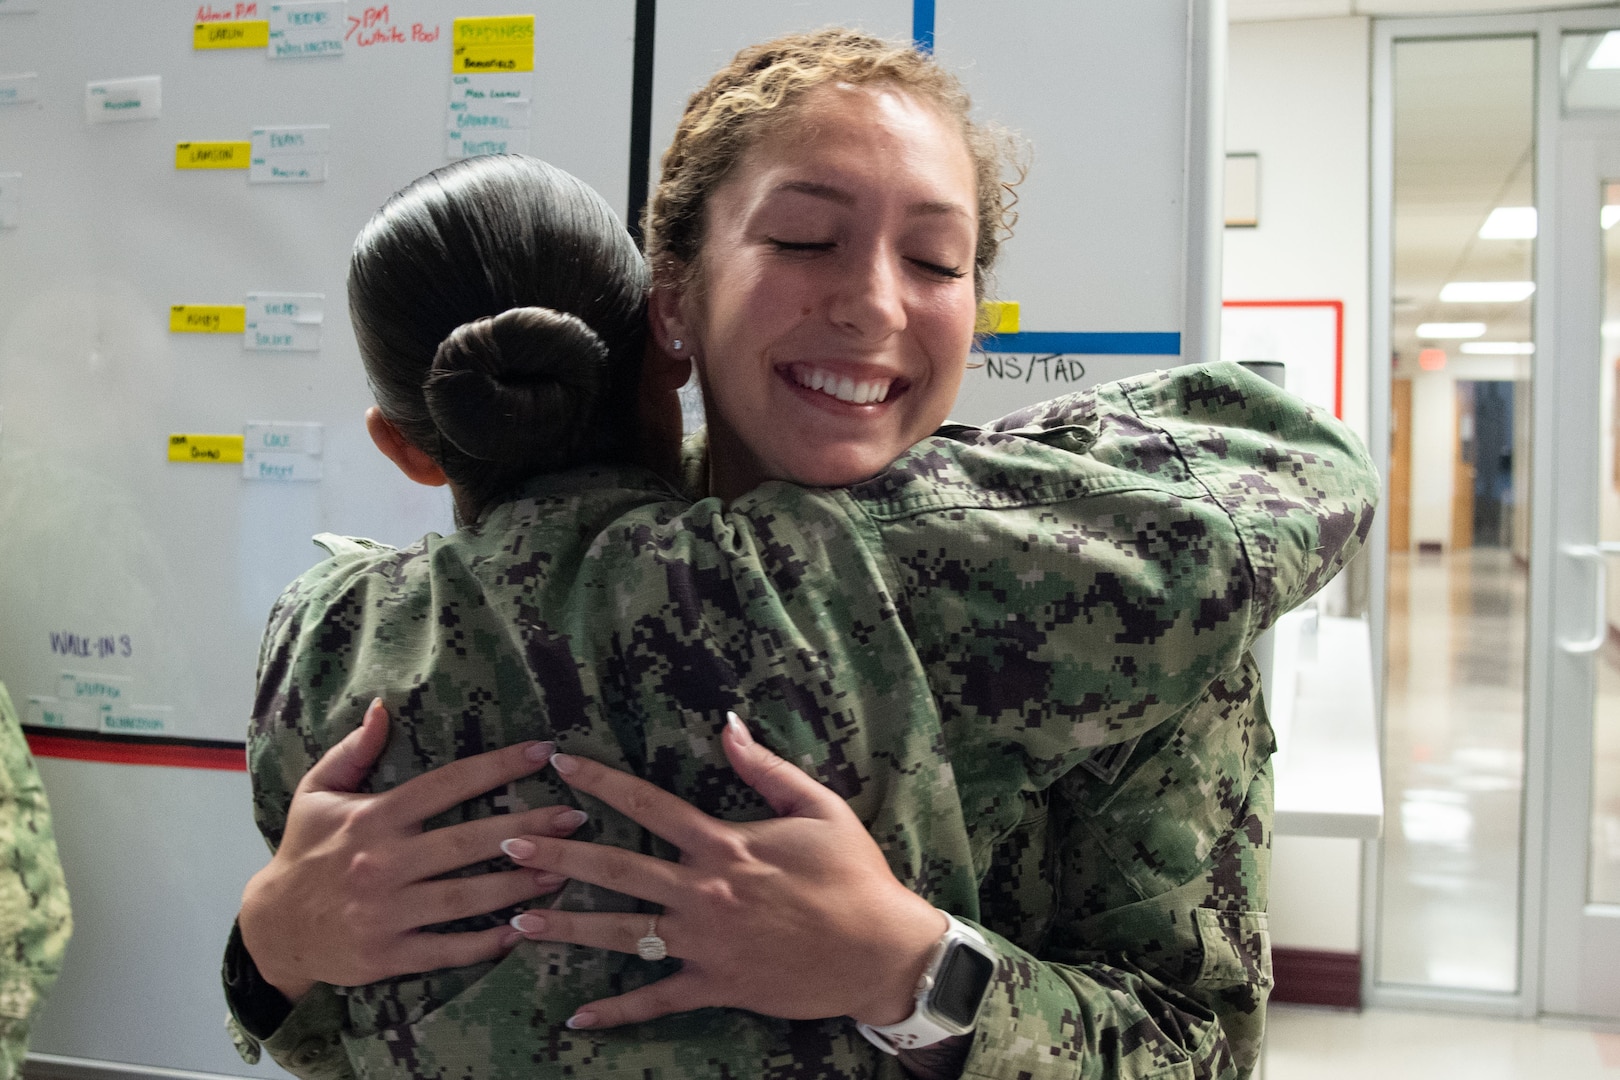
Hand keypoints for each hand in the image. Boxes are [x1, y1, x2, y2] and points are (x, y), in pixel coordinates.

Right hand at [238, 699, 588, 1001]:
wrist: (270, 929)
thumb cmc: (304, 853)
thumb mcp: (317, 794)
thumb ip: (352, 751)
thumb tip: (382, 708)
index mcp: (374, 817)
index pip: (446, 784)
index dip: (497, 766)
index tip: (543, 751)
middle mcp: (382, 863)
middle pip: (469, 842)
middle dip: (528, 829)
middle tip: (575, 818)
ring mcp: (385, 912)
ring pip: (466, 897)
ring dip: (519, 885)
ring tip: (564, 872)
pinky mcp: (386, 954)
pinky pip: (447, 948)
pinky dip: (486, 941)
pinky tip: (522, 928)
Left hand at [501, 712, 946, 1029]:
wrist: (883, 952)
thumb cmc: (856, 874)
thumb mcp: (819, 808)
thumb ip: (766, 767)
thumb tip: (727, 723)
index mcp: (725, 844)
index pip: (649, 805)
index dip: (601, 782)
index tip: (559, 762)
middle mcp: (704, 891)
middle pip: (617, 868)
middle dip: (558, 854)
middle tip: (506, 842)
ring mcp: (705, 943)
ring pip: (622, 934)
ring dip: (567, 926)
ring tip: (516, 920)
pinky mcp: (717, 985)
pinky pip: (657, 1000)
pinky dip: (617, 1011)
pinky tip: (576, 1018)